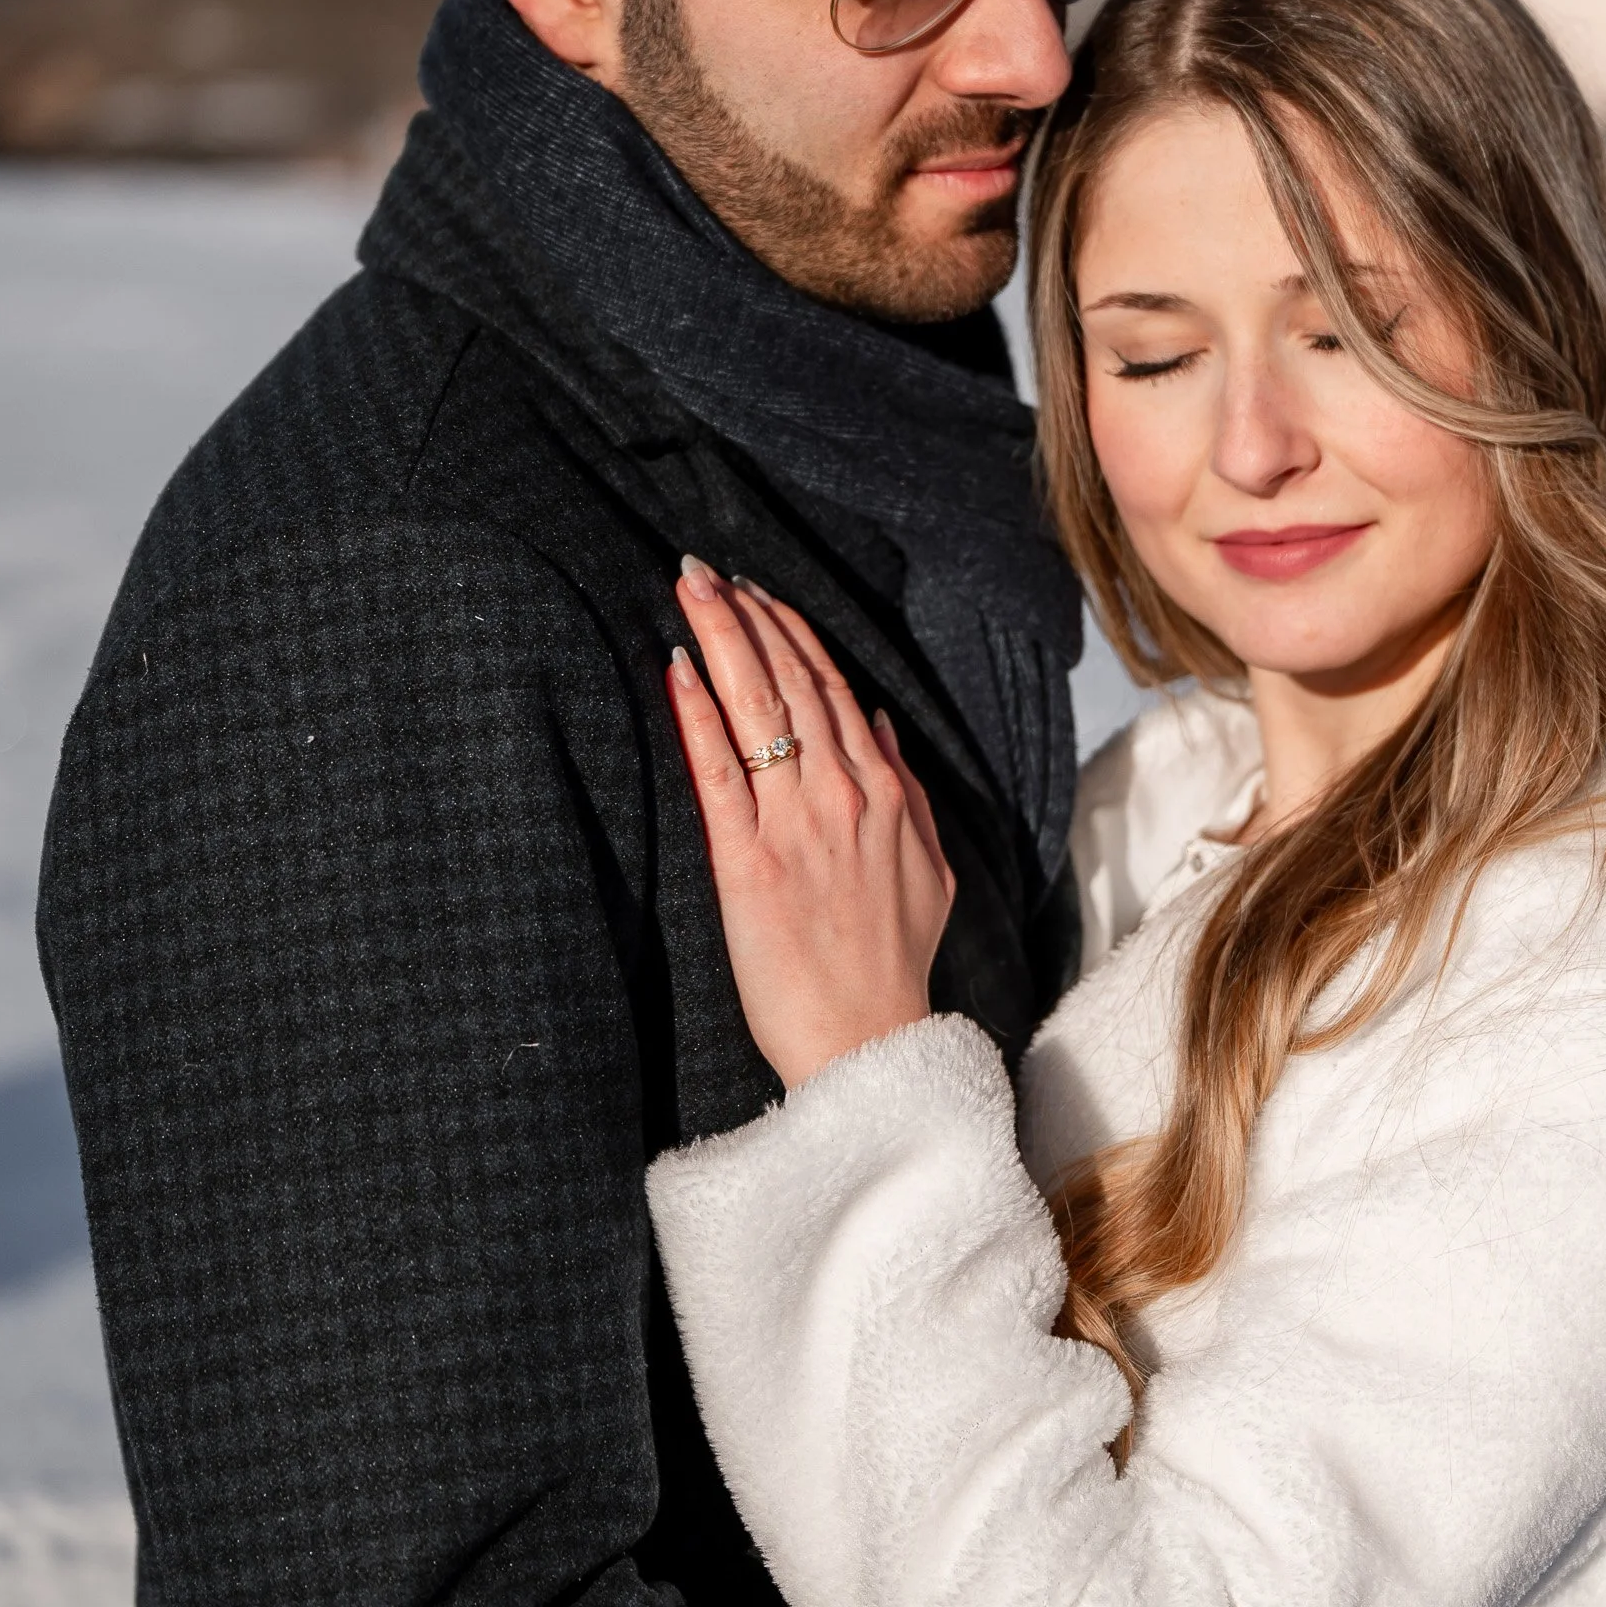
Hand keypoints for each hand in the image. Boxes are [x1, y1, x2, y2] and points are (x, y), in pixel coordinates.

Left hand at [667, 560, 955, 1087]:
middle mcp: (843, 796)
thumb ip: (905, 792)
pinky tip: (678, 666)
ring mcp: (796, 825)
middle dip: (748, 616)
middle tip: (704, 566)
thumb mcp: (928, 870)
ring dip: (723, 639)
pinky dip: (698, 714)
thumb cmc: (892, 966)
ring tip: (690, 590)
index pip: (834, 690)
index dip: (792, 634)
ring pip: (759, 709)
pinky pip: (719, 772)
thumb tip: (879, 726)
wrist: (869, 1040)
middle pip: (792, 683)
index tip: (758, 592)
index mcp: (885, 795)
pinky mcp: (750, 862)